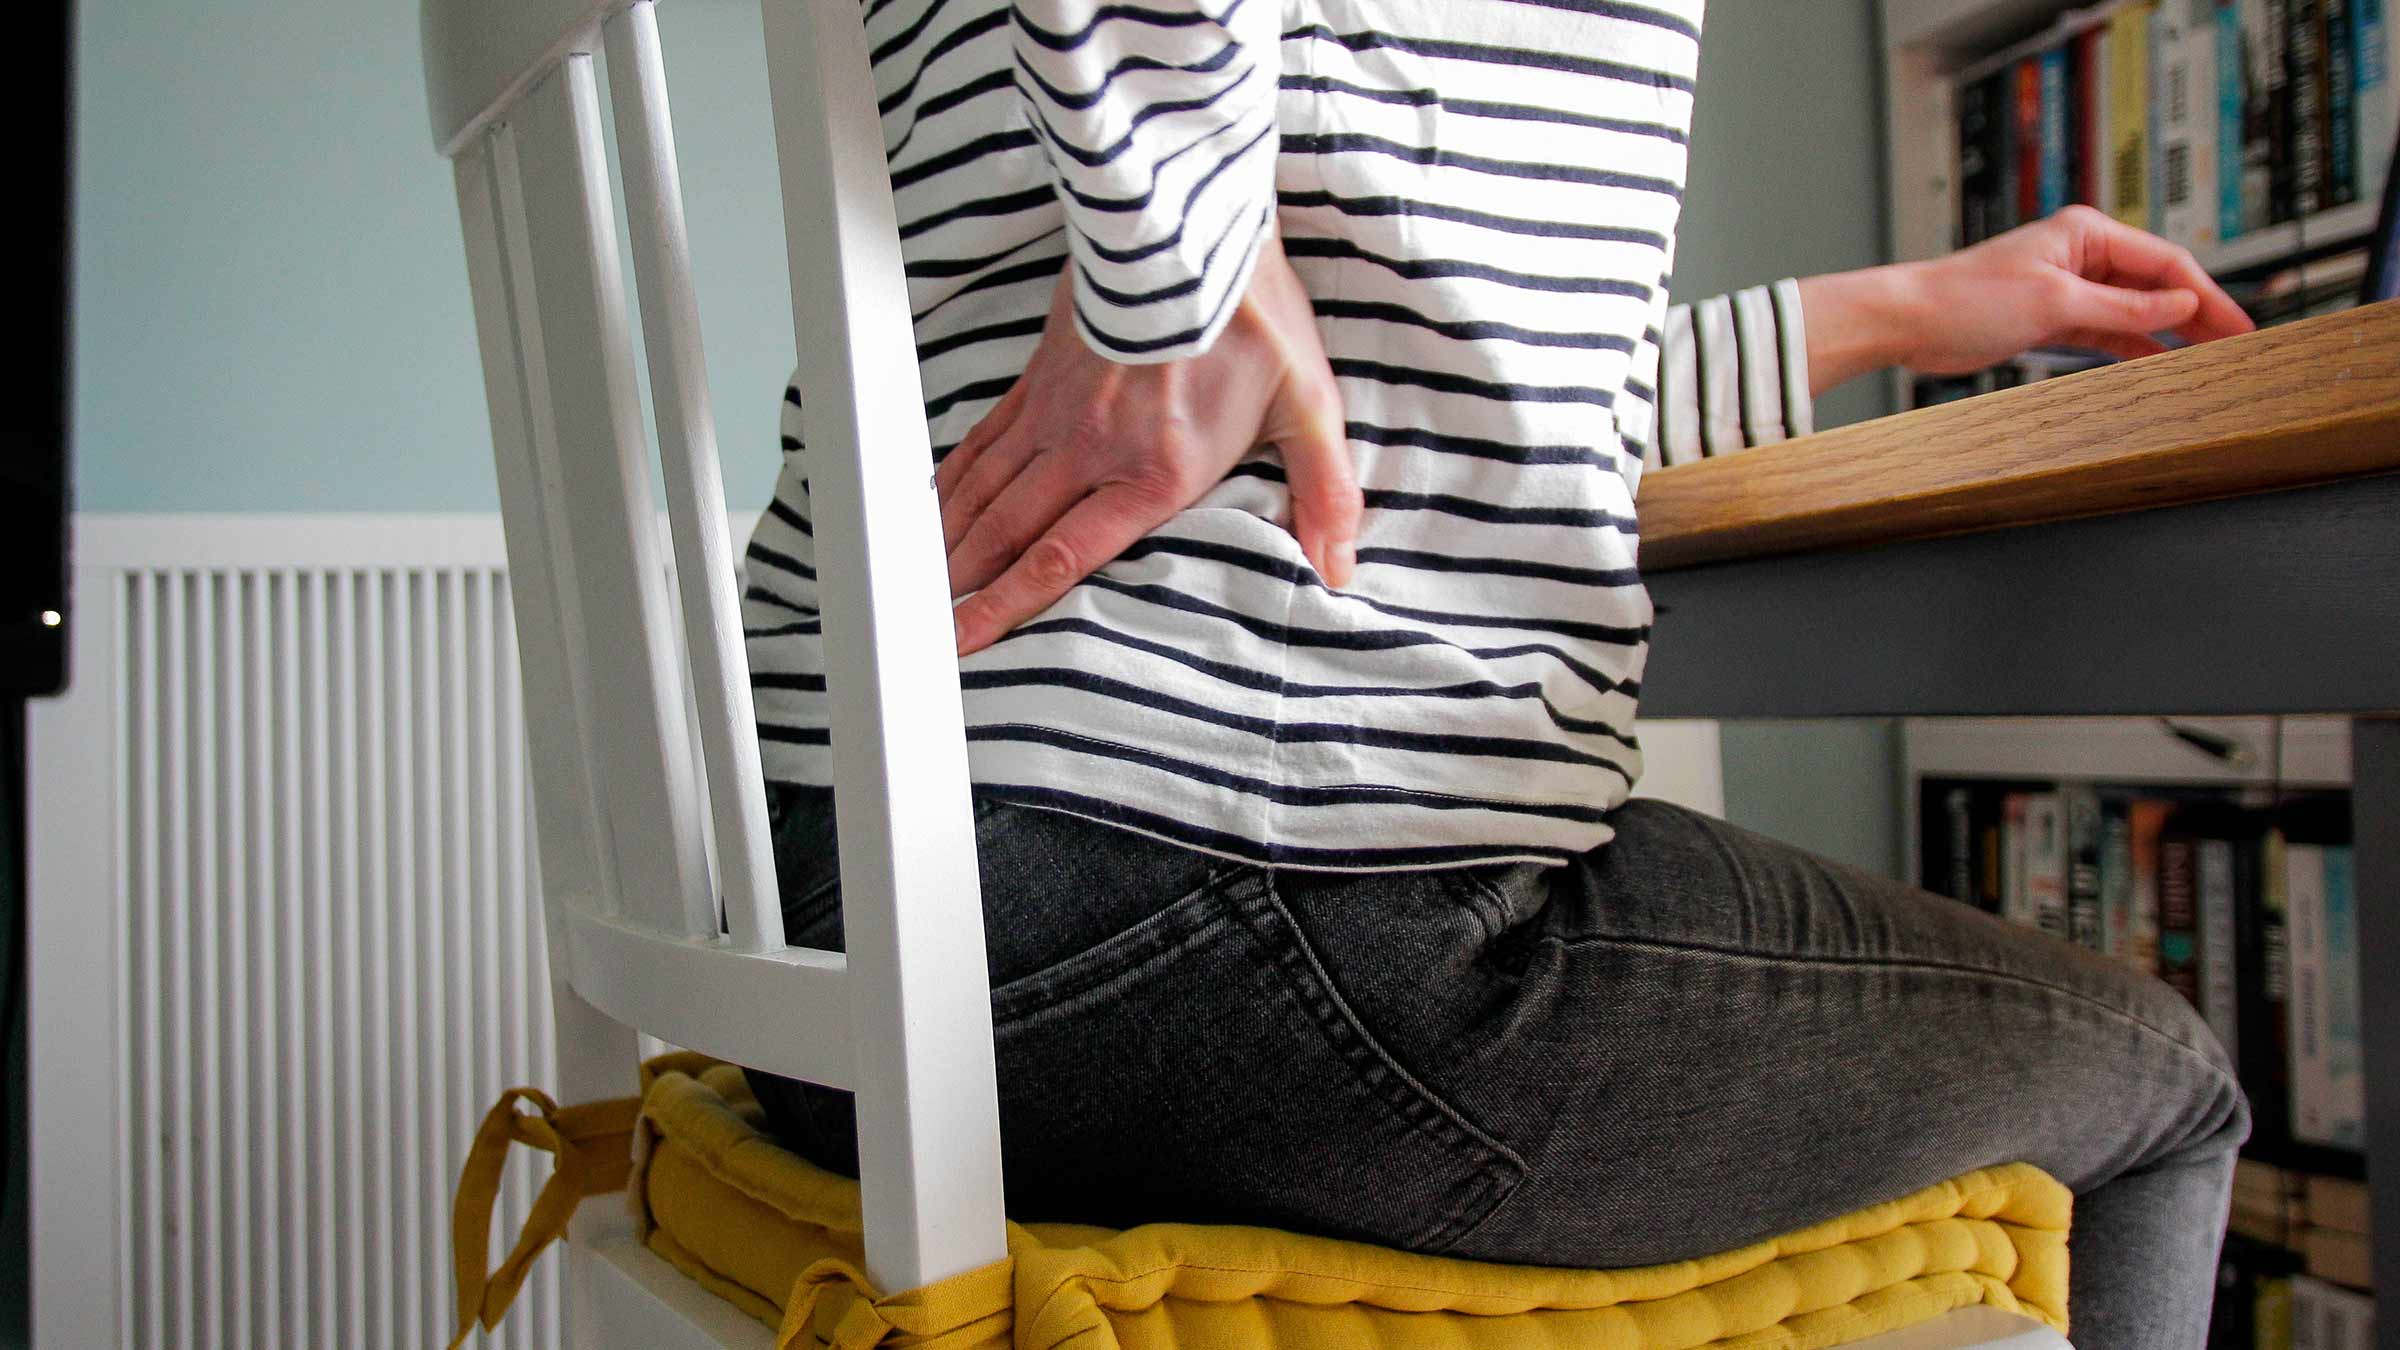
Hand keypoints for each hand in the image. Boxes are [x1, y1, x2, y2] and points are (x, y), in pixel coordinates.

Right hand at [934, 233, 1357, 655]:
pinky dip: (952, 481)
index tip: (968, 644)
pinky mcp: (1040, 378)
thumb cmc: (1252, 316)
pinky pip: (982, 441)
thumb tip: (1340, 566)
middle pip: (1008, 535)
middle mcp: (1090, 449)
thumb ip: (1325, 494)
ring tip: (919, 588)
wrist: (1193, 226)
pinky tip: (933, 508)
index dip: (1008, 608)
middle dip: (962, 591)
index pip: (1061, 557)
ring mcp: (1056, 413)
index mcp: (1153, 472)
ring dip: (949, 544)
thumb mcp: (1308, 408)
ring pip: (985, 492)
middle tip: (925, 636)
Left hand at [1797, 206, 2254, 392]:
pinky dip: (2132, 347)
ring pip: (2134, 311)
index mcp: (2086, 233)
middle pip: (2156, 285)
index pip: (2166, 262)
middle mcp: (2081, 254)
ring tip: (2209, 359)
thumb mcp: (2055, 303)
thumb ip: (2122, 309)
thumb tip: (2181, 307)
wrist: (1906, 320)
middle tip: (2238, 346)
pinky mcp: (2050, 318)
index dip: (2207, 296)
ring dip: (2169, 334)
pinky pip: (2105, 332)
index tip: (2240, 326)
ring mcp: (2067, 287)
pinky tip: (2160, 364)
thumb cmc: (1966, 299)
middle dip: (2198, 314)